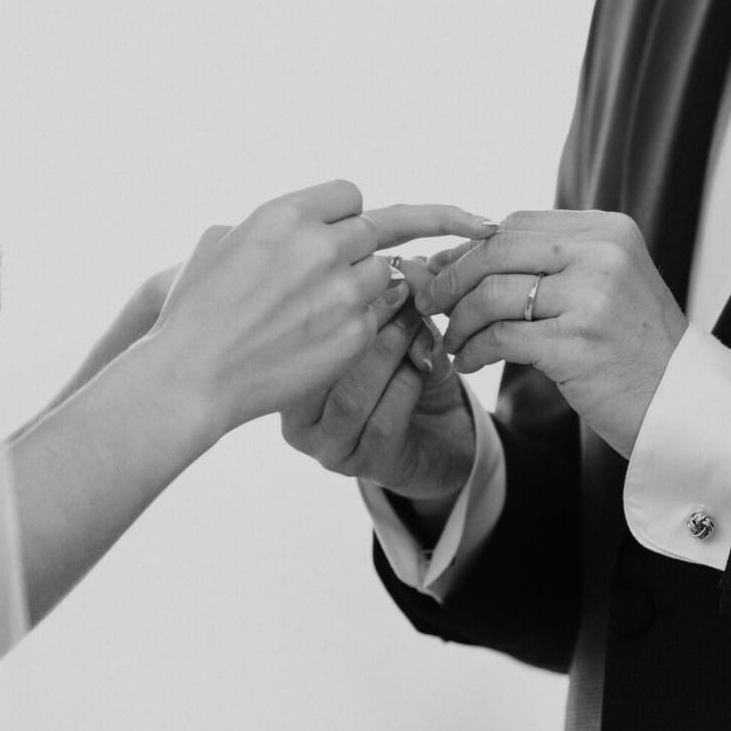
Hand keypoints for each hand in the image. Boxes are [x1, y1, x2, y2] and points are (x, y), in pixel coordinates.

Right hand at [150, 182, 493, 434]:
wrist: (194, 376)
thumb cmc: (194, 312)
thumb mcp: (219, 245)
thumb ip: (263, 226)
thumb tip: (284, 225)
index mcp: (285, 214)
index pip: (350, 194)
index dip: (346, 212)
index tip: (350, 226)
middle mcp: (321, 245)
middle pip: (384, 227)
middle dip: (400, 237)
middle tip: (464, 230)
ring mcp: (342, 291)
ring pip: (388, 276)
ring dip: (372, 290)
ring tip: (330, 314)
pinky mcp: (355, 334)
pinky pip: (379, 320)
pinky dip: (366, 329)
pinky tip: (328, 343)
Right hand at [280, 257, 475, 506]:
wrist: (442, 436)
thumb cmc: (405, 378)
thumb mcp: (397, 332)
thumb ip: (395, 301)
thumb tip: (409, 263)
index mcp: (288, 382)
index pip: (299, 341)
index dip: (340, 303)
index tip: (376, 274)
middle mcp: (299, 421)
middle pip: (323, 367)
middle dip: (367, 325)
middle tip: (402, 296)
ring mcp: (330, 448)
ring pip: (352, 397)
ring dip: (389, 354)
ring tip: (415, 324)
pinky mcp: (367, 467)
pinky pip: (384, 423)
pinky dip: (407, 386)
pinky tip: (423, 364)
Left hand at [419, 211, 685, 459]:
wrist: (681, 404)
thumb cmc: (632, 346)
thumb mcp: (600, 285)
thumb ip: (542, 263)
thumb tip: (453, 255)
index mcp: (609, 231)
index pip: (517, 223)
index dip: (471, 246)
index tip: (443, 271)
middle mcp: (603, 255)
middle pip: (498, 250)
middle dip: (453, 278)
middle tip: (432, 304)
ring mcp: (593, 299)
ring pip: (492, 294)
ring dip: (460, 320)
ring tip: (452, 339)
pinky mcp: (577, 345)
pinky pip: (500, 337)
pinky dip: (473, 350)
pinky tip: (467, 361)